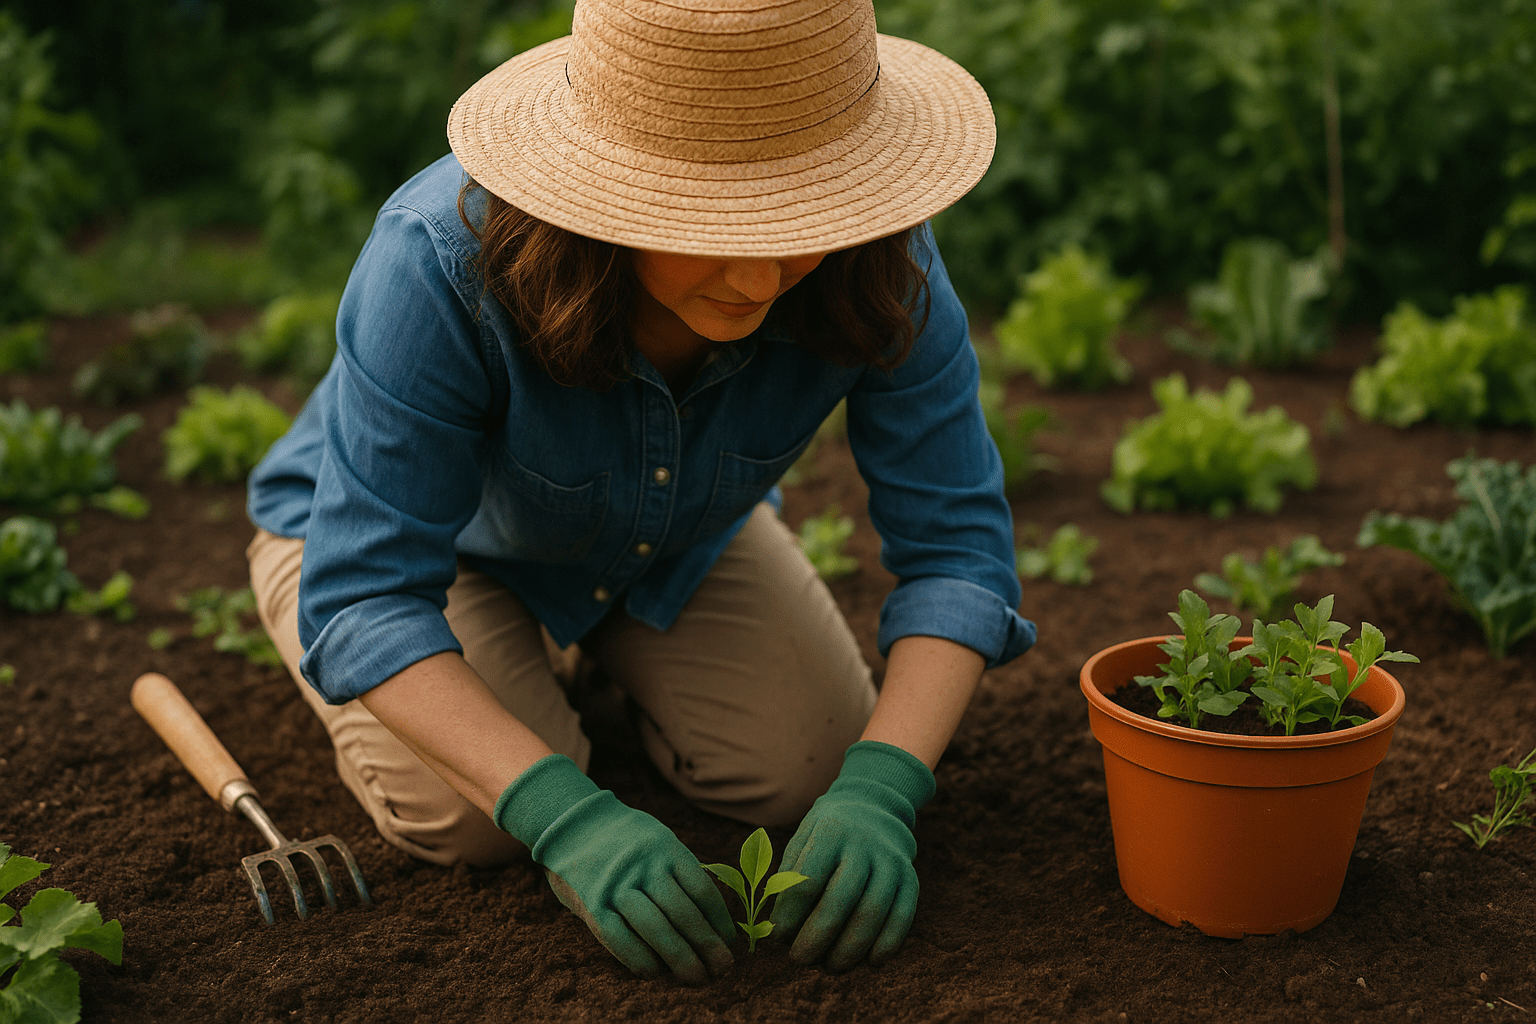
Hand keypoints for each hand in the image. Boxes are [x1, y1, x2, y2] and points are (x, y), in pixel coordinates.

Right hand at [495, 755, 734, 982]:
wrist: (570, 823)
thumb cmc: (624, 840)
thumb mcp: (656, 839)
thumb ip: (677, 871)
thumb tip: (710, 916)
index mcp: (666, 847)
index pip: (702, 890)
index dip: (719, 921)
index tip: (729, 942)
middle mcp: (644, 865)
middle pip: (684, 913)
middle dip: (706, 946)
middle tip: (721, 968)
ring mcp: (617, 885)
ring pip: (657, 929)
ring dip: (680, 958)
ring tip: (696, 977)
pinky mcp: (592, 903)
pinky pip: (621, 939)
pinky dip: (642, 960)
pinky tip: (656, 972)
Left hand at [769, 740, 935, 970]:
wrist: (875, 808)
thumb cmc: (827, 835)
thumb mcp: (802, 840)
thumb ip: (788, 879)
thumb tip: (776, 930)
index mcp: (831, 833)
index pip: (807, 880)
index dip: (790, 915)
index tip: (778, 936)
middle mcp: (864, 845)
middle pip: (840, 900)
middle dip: (817, 938)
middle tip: (799, 959)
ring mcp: (891, 862)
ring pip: (872, 913)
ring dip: (849, 949)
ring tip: (830, 966)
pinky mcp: (910, 879)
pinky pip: (902, 918)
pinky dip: (886, 945)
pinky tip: (869, 962)